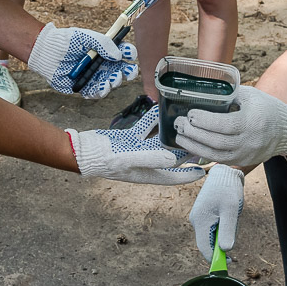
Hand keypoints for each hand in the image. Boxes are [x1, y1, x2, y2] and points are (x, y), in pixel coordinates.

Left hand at [27, 22, 138, 98]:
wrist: (47, 53)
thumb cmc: (66, 42)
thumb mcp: (85, 37)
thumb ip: (103, 43)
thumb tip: (118, 55)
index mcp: (105, 50)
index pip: (123, 52)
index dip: (129, 53)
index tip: (130, 54)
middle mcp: (102, 64)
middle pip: (121, 70)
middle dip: (128, 72)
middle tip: (128, 72)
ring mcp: (94, 76)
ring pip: (111, 82)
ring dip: (114, 82)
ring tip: (112, 79)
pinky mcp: (85, 87)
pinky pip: (96, 92)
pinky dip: (100, 91)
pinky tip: (100, 87)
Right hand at [68, 105, 203, 184]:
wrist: (82, 151)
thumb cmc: (104, 160)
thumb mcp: (128, 159)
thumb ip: (151, 158)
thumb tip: (174, 159)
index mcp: (147, 173)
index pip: (174, 177)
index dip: (189, 175)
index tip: (204, 171)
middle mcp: (145, 163)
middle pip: (170, 158)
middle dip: (184, 151)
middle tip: (201, 141)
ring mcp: (137, 150)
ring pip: (159, 141)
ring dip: (170, 133)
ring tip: (184, 124)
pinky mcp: (129, 139)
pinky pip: (144, 128)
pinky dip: (151, 120)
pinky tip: (160, 108)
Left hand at [173, 85, 286, 168]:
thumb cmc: (266, 108)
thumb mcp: (249, 95)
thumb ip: (228, 95)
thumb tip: (202, 93)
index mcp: (251, 122)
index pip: (224, 124)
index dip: (204, 121)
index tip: (190, 114)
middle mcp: (249, 141)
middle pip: (216, 141)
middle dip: (194, 133)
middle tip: (179, 123)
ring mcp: (246, 154)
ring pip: (215, 155)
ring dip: (194, 146)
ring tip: (180, 136)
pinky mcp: (243, 161)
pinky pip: (220, 160)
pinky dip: (203, 153)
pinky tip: (192, 145)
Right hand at [188, 164, 243, 262]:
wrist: (224, 172)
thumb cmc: (228, 189)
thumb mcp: (231, 210)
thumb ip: (228, 230)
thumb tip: (226, 250)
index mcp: (200, 221)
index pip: (205, 248)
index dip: (215, 259)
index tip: (229, 263)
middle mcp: (196, 221)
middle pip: (209, 243)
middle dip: (223, 241)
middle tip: (235, 227)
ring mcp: (199, 218)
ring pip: (213, 235)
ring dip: (225, 232)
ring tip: (232, 215)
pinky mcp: (204, 215)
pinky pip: (214, 228)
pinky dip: (223, 226)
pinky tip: (229, 213)